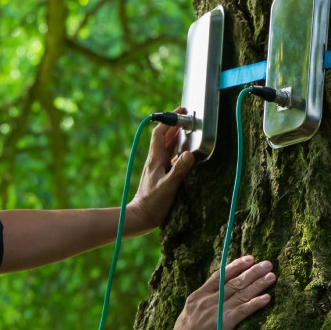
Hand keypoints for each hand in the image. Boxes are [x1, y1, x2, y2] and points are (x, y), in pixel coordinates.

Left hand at [127, 106, 195, 232]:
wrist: (141, 217)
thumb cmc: (153, 203)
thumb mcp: (168, 186)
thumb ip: (179, 170)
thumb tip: (189, 153)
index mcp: (155, 159)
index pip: (160, 133)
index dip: (169, 120)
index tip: (181, 112)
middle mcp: (155, 160)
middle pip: (164, 137)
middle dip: (174, 125)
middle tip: (187, 118)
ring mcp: (157, 167)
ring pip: (167, 146)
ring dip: (176, 137)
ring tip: (188, 130)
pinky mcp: (160, 175)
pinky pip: (170, 158)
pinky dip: (178, 151)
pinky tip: (185, 154)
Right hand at [163, 255, 275, 329]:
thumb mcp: (188, 312)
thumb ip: (201, 302)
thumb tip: (213, 295)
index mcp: (198, 295)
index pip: (220, 276)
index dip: (236, 266)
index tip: (249, 258)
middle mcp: (208, 300)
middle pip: (234, 282)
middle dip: (252, 271)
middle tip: (267, 263)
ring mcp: (216, 311)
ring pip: (241, 294)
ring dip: (258, 284)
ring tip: (271, 276)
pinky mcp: (224, 324)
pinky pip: (243, 311)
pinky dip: (256, 303)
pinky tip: (267, 298)